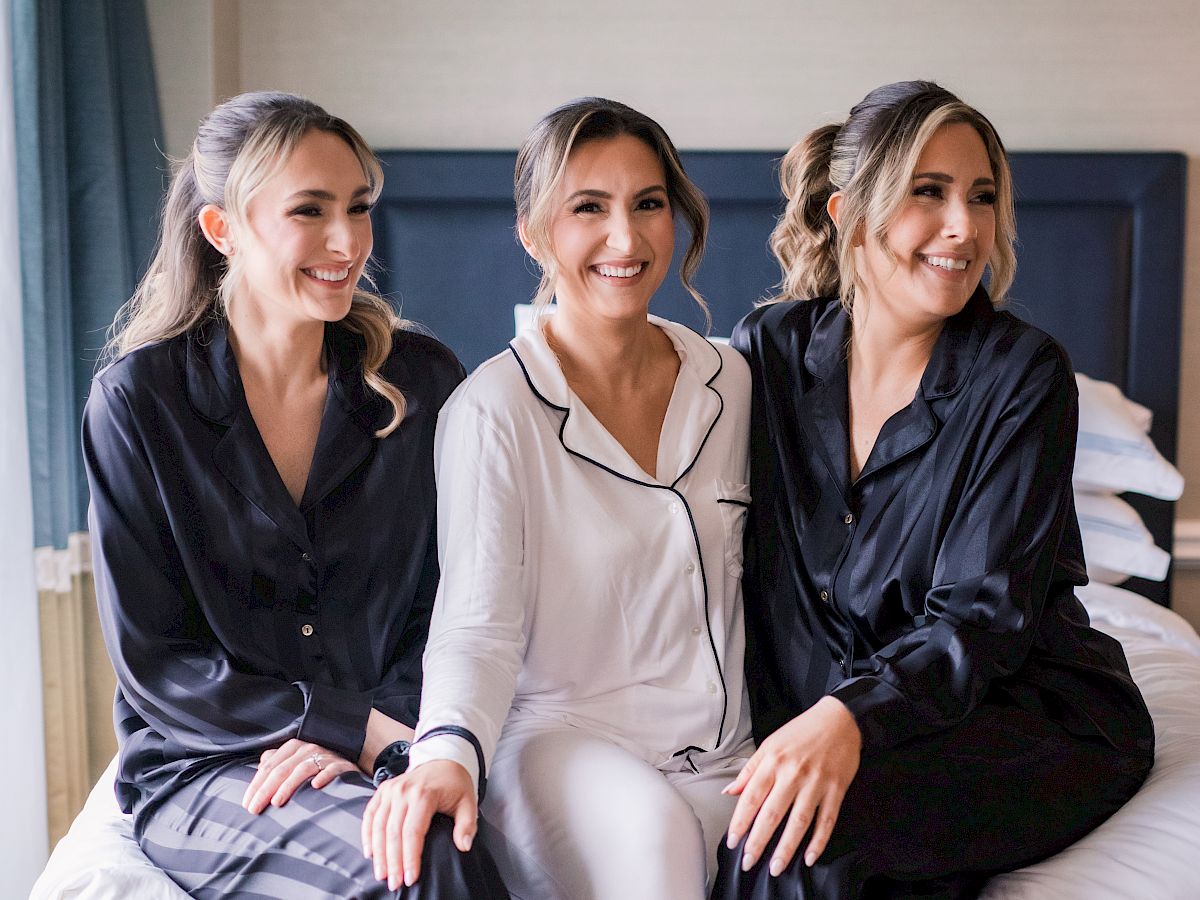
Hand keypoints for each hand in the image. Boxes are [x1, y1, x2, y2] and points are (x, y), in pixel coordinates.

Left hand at [242, 738, 357, 814]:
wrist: (349, 769)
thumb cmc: (317, 769)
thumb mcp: (295, 763)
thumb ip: (277, 762)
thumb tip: (261, 764)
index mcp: (293, 748)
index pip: (269, 766)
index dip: (255, 785)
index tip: (246, 804)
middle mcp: (308, 749)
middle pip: (281, 769)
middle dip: (265, 790)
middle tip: (254, 809)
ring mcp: (325, 756)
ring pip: (301, 769)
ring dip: (288, 786)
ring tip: (276, 802)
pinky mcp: (341, 765)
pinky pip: (331, 770)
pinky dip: (323, 776)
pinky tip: (315, 786)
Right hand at [361, 760, 476, 889]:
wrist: (443, 760)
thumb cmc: (454, 784)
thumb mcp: (468, 801)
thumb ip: (467, 825)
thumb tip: (463, 846)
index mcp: (424, 794)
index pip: (413, 832)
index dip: (410, 857)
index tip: (411, 878)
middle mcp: (403, 790)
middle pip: (393, 832)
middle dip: (393, 862)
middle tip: (394, 883)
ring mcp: (390, 789)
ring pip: (378, 826)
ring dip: (378, 853)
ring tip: (382, 874)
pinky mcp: (383, 790)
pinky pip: (370, 814)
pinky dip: (367, 834)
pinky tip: (370, 853)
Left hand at [724, 696, 861, 874]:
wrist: (839, 719)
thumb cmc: (802, 731)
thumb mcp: (770, 744)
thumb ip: (749, 770)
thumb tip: (730, 792)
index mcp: (773, 761)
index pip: (751, 797)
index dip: (740, 821)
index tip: (732, 840)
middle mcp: (793, 773)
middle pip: (772, 813)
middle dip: (758, 841)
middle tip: (749, 861)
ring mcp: (816, 783)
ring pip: (799, 821)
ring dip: (786, 847)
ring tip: (775, 866)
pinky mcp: (836, 789)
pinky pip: (827, 820)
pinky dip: (819, 841)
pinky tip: (809, 856)